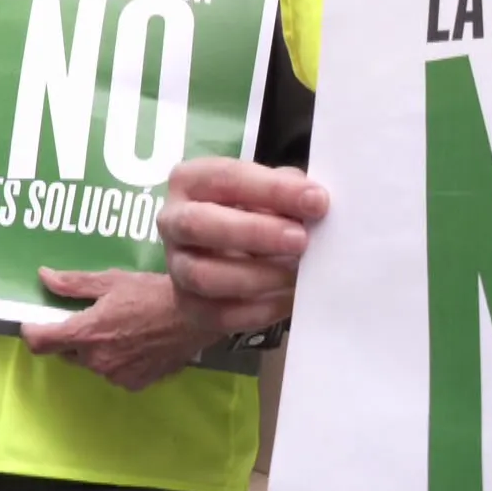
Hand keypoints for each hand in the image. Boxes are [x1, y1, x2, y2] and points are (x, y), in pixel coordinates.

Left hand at [21, 269, 214, 391]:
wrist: (196, 316)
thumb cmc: (153, 292)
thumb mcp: (112, 281)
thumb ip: (74, 284)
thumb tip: (43, 277)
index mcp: (86, 334)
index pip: (40, 342)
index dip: (31, 331)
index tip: (35, 321)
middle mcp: (96, 361)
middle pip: (66, 353)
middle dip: (69, 337)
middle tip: (88, 316)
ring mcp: (115, 376)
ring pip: (91, 364)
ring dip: (95, 349)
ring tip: (119, 327)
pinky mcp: (135, 384)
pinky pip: (114, 373)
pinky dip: (117, 360)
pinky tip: (134, 343)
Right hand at [157, 158, 328, 332]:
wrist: (218, 265)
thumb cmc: (248, 214)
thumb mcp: (265, 193)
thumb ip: (286, 191)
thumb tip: (314, 201)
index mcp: (191, 181)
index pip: (227, 177)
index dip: (273, 189)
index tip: (317, 201)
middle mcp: (174, 220)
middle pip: (200, 224)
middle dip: (255, 232)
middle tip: (301, 239)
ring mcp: (177, 266)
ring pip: (206, 275)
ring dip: (259, 275)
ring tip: (298, 274)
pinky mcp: (188, 306)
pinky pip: (221, 314)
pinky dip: (260, 308)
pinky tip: (288, 298)